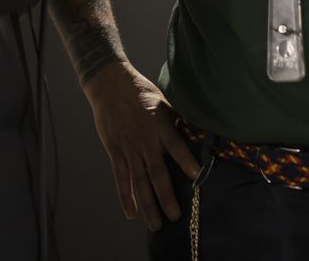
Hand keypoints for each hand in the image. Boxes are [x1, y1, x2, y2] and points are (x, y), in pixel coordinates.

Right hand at [82, 61, 199, 229]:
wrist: (110, 85)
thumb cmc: (141, 92)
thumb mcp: (164, 102)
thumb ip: (178, 121)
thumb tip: (199, 133)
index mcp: (161, 126)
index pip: (176, 147)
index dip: (187, 162)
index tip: (198, 177)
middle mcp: (145, 140)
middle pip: (157, 173)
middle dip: (166, 197)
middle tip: (176, 217)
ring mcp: (129, 148)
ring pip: (139, 182)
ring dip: (148, 204)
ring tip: (156, 225)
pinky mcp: (115, 151)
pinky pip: (121, 178)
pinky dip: (125, 196)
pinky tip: (131, 213)